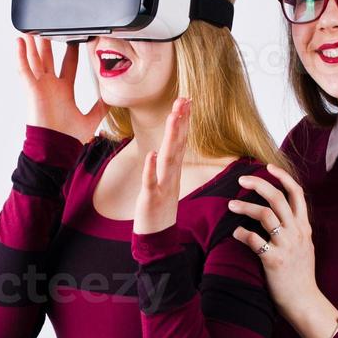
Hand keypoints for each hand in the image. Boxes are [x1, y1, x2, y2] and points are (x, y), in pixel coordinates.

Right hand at [16, 34, 108, 142]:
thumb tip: (113, 99)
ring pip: (35, 59)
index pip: (68, 65)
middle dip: (49, 42)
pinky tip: (20, 42)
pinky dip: (21, 55)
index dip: (71, 51)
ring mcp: (39, 86)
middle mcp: (51, 86)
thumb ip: (101, 107)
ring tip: (32, 28)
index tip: (76, 37)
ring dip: (33, 44)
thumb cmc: (68, 138)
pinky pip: (24, 69)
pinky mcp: (31, 89)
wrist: (55, 149)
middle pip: (49, 58)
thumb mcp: (91, 119)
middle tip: (51, 25)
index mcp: (64, 90)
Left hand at [134, 96, 190, 235]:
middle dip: (180, 122)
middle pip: (177, 145)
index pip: (181, 141)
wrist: (157, 238)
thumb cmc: (159, 207)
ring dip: (171, 138)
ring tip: (173, 118)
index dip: (184, 121)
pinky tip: (151, 154)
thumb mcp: (166, 181)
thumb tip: (171, 142)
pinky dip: (151, 169)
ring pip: (168, 159)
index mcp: (173, 170)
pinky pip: (151, 182)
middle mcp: (171, 175)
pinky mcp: (151, 199)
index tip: (186, 100)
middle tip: (184, 100)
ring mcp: (163, 186)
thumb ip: (168, 161)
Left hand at [230, 165, 337, 337]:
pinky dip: (241, 233)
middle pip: (277, 198)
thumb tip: (283, 215)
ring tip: (230, 205)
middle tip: (240, 180)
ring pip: (264, 214)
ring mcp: (286, 245)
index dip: (282, 177)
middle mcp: (297, 232)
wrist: (304, 301)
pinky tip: (234, 233)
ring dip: (244, 207)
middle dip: (258, 184)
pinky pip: (254, 240)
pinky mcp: (274, 260)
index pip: (297, 193)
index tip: (268, 167)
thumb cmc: (300, 275)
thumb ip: (296, 229)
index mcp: (304, 227)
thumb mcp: (305, 246)